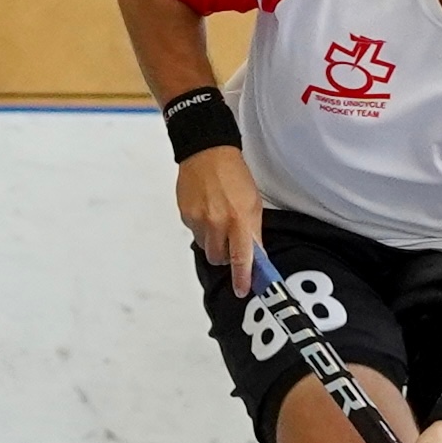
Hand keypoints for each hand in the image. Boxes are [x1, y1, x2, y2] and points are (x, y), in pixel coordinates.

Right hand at [177, 149, 262, 294]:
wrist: (207, 153)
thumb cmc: (233, 175)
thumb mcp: (253, 203)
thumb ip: (253, 232)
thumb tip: (255, 255)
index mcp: (238, 219)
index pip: (241, 258)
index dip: (242, 278)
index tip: (242, 289)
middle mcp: (217, 222)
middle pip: (218, 259)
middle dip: (225, 257)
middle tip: (229, 241)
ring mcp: (198, 220)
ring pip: (205, 247)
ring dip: (213, 242)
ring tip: (217, 220)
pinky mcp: (185, 216)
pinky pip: (194, 233)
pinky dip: (202, 229)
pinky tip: (206, 211)